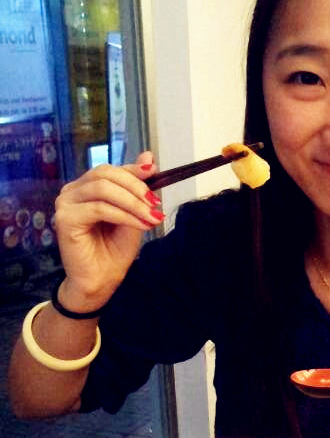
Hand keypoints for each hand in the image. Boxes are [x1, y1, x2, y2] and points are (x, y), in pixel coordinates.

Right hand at [53, 151, 162, 310]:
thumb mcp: (134, 215)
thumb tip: (148, 156)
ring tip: (151, 217)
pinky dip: (124, 215)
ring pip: (103, 189)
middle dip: (135, 187)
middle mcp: (72, 191)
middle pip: (105, 174)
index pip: (110, 170)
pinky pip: (99, 208)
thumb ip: (138, 189)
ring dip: (132, 202)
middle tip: (155, 204)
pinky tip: (140, 225)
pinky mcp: (65, 219)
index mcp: (86, 187)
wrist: (102, 281)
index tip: (155, 173)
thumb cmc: (114, 251)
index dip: (133, 170)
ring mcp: (65, 204)